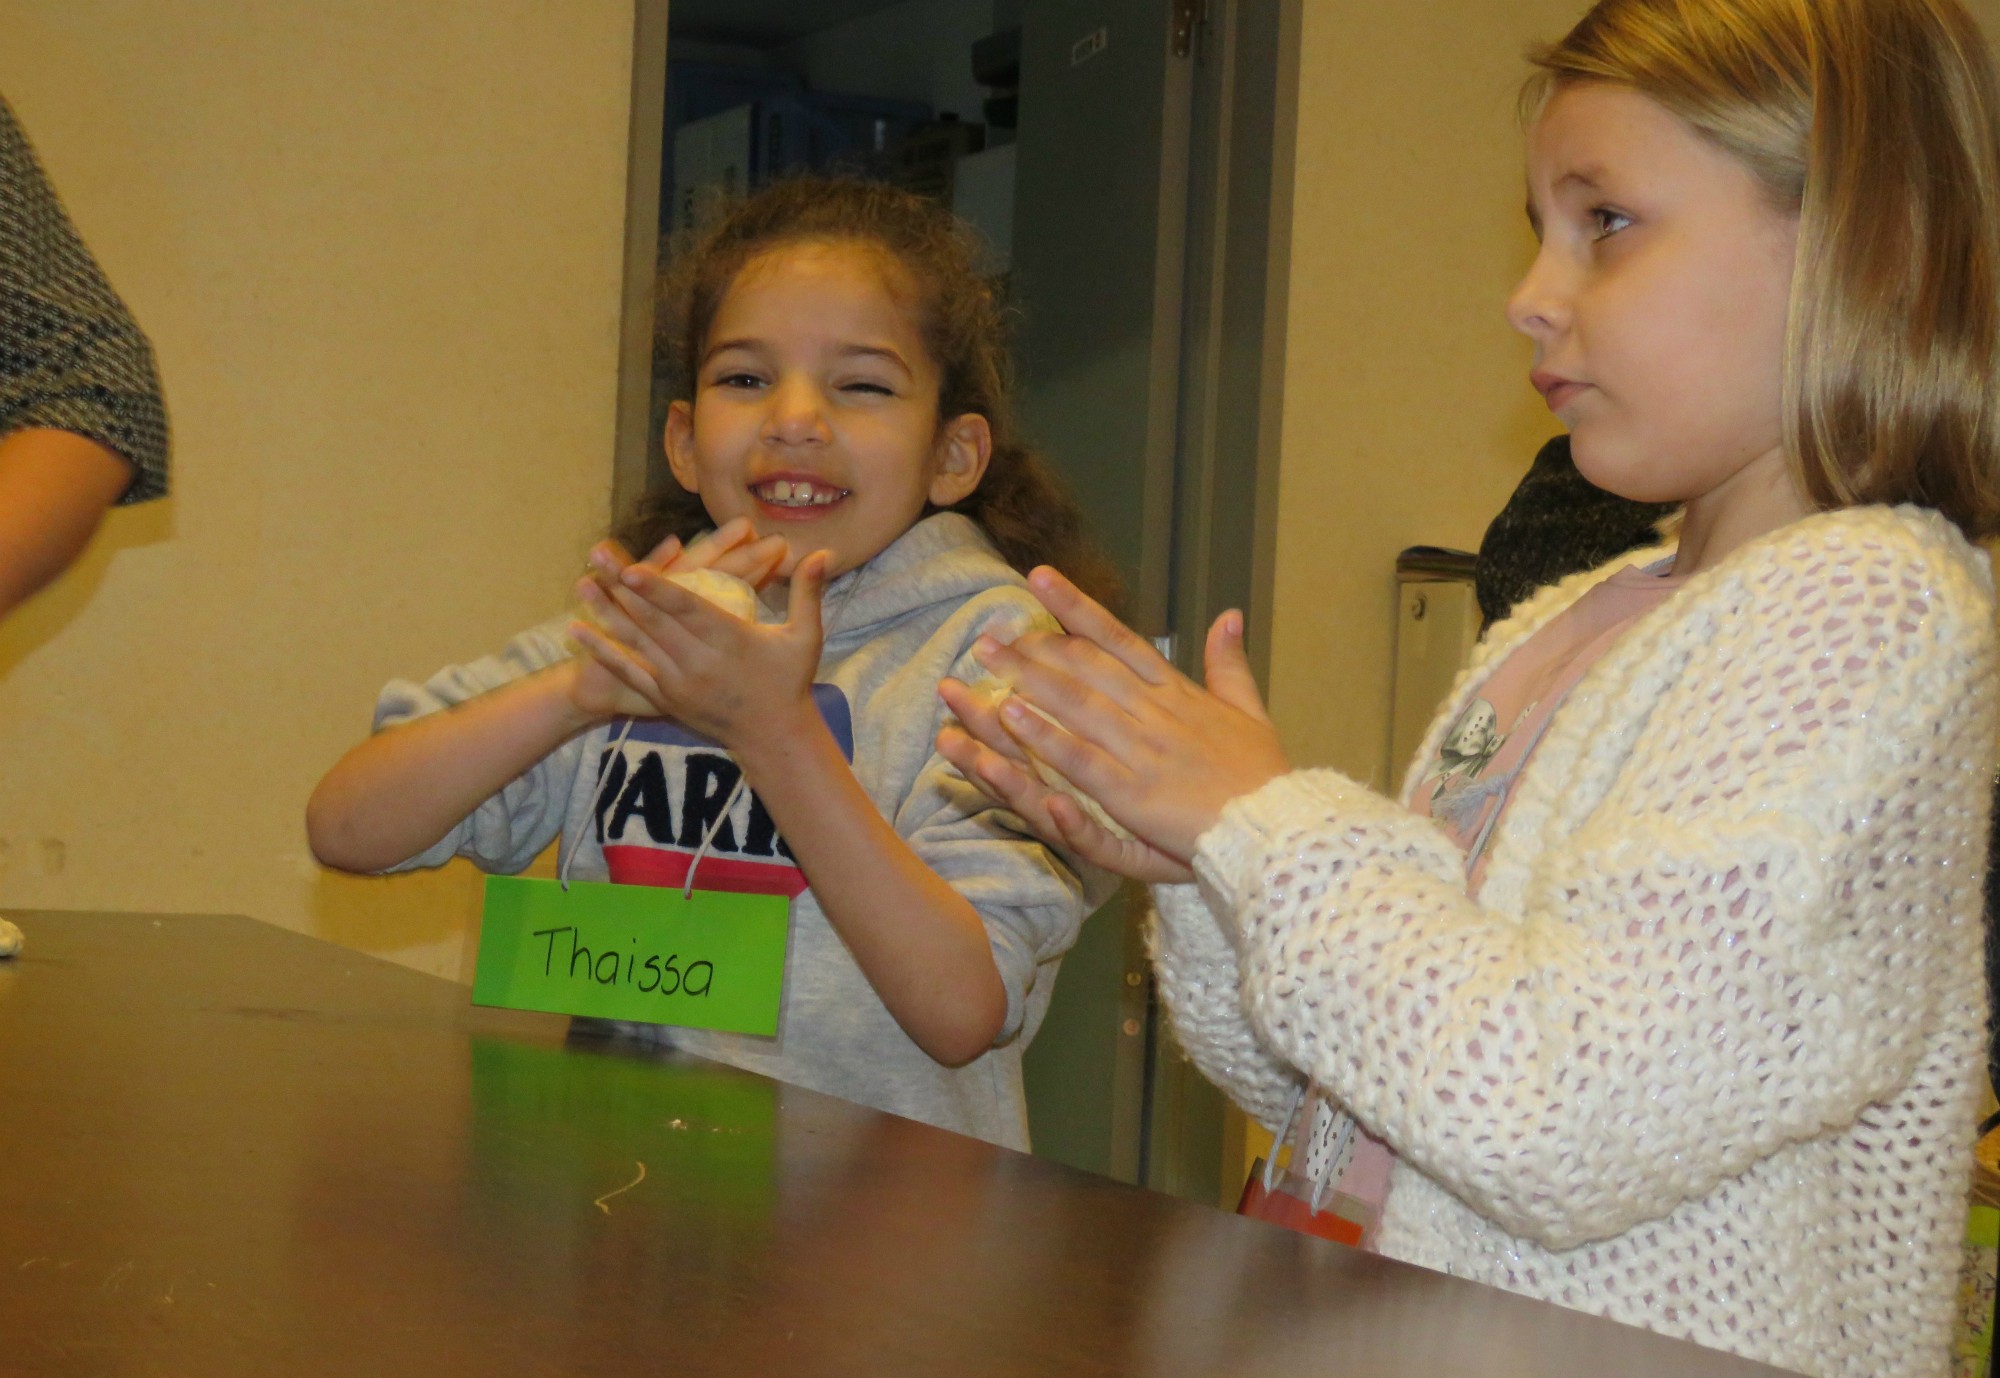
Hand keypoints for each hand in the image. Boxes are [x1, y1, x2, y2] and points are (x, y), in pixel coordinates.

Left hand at [565, 519, 787, 721]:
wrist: (773, 736)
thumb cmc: (790, 682)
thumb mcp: (805, 638)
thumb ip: (808, 592)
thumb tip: (824, 552)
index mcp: (732, 642)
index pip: (689, 611)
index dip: (659, 589)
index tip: (633, 570)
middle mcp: (701, 663)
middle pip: (654, 620)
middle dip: (621, 587)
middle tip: (595, 558)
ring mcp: (680, 683)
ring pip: (637, 642)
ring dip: (605, 612)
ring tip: (581, 584)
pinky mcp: (666, 698)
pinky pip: (629, 672)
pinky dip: (603, 652)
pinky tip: (579, 632)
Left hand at [939, 566, 1289, 867]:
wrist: (1276, 826)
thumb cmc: (1263, 775)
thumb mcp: (1251, 711)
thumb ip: (1230, 663)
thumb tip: (1228, 614)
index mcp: (1178, 693)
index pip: (1119, 638)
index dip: (1076, 607)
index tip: (1039, 578)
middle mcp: (1155, 713)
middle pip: (1086, 668)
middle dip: (1035, 647)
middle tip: (989, 631)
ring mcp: (1143, 751)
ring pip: (1077, 705)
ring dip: (1028, 679)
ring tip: (987, 660)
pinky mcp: (1133, 792)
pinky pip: (1080, 758)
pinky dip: (1045, 734)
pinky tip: (1011, 714)